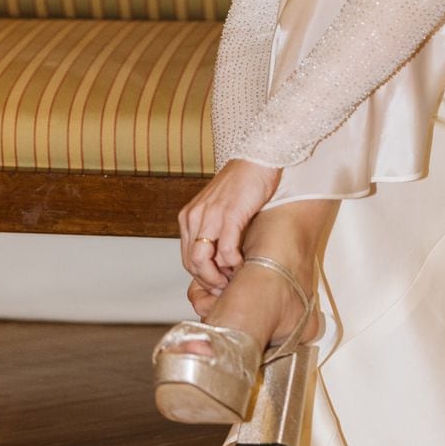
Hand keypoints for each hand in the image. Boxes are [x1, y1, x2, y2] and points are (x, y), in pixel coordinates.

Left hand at [179, 158, 283, 291]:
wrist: (257, 158)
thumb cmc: (242, 184)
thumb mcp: (219, 210)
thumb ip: (214, 232)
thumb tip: (219, 262)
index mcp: (189, 217)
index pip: (187, 259)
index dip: (202, 277)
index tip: (219, 284)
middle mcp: (194, 217)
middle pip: (192, 264)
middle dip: (209, 281)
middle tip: (227, 286)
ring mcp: (210, 216)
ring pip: (202, 261)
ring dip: (219, 276)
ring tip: (234, 277)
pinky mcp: (230, 215)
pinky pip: (226, 251)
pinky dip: (234, 263)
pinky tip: (244, 262)